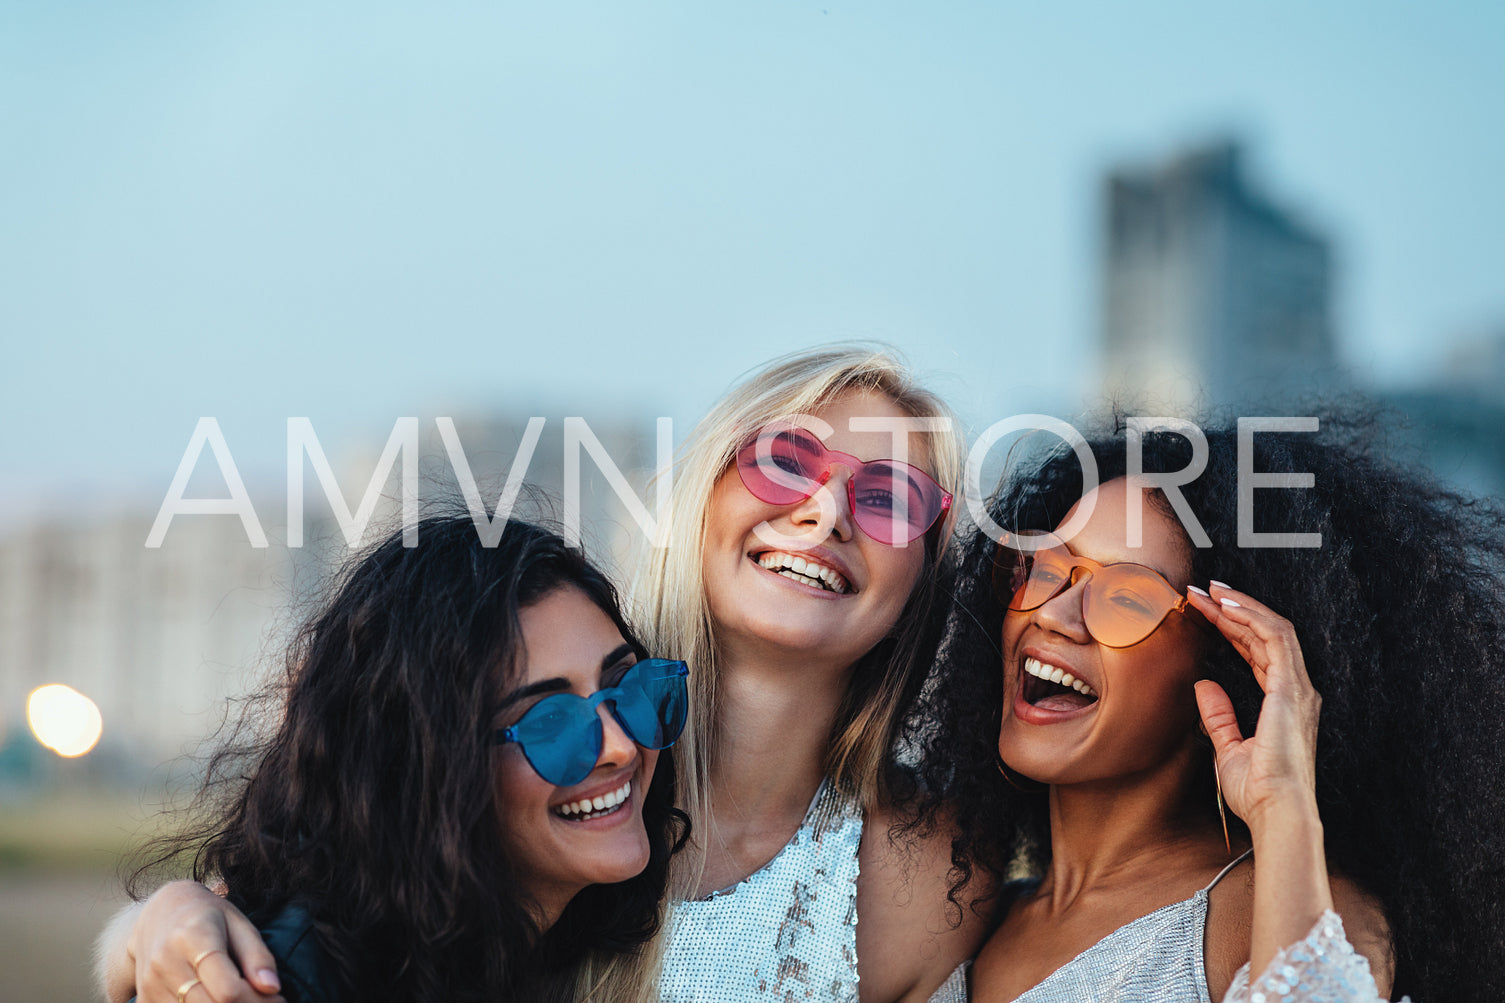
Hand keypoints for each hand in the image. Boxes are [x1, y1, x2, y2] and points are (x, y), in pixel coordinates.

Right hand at [128, 881, 283, 1002]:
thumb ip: (256, 955)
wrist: (159, 914)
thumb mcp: (238, 923)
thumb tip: (272, 987)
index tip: (279, 999)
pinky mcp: (145, 998)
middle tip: (268, 1002)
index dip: (258, 1001)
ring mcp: (151, 984)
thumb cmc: (208, 916)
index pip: (227, 989)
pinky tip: (220, 1000)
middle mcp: (167, 963)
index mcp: (194, 937)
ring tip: (246, 1000)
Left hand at [1187, 582, 1322, 830]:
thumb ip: (1219, 716)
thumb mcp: (1228, 748)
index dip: (1232, 628)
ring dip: (1240, 605)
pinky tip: (1226, 605)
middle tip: (1201, 591)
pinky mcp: (1291, 689)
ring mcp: (1297, 689)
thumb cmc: (1258, 791)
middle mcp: (1295, 691)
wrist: (1275, 811)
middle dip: (1232, 609)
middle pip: (1263, 635)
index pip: (1257, 652)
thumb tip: (1204, 686)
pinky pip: (1275, 638)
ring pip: (1272, 629)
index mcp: (1283, 703)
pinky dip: (1251, 617)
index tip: (1205, 611)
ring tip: (1211, 590)